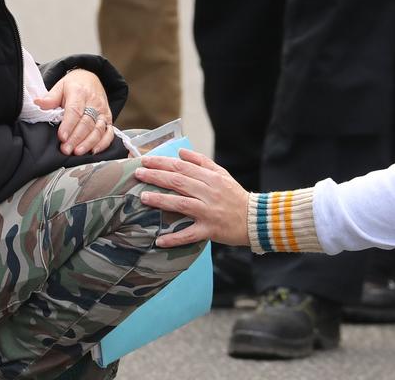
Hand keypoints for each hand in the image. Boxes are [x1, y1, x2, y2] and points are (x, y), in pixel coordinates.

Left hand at [35, 69, 112, 155]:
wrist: (91, 79)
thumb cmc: (75, 85)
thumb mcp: (60, 86)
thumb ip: (51, 97)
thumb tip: (38, 103)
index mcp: (80, 93)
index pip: (75, 111)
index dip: (68, 125)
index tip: (61, 137)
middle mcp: (94, 102)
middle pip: (86, 123)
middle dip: (76, 138)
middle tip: (66, 149)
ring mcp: (103, 111)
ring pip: (98, 129)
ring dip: (88, 142)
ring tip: (77, 152)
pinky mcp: (108, 119)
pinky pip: (109, 132)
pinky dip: (103, 143)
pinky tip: (94, 151)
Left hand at [134, 148, 249, 248]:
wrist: (256, 218)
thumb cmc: (236, 196)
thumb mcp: (222, 174)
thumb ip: (201, 162)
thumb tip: (181, 153)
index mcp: (211, 178)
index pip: (182, 167)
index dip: (162, 163)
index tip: (145, 160)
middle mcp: (208, 192)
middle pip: (178, 182)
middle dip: (155, 176)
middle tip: (138, 173)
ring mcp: (208, 212)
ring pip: (180, 204)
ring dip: (160, 200)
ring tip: (143, 197)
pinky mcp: (210, 230)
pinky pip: (189, 234)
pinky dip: (174, 239)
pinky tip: (159, 241)